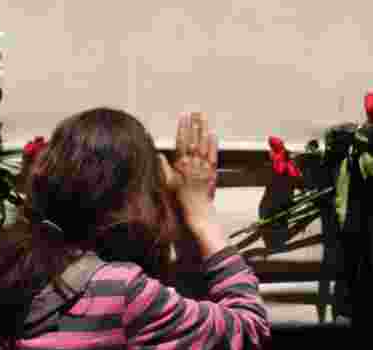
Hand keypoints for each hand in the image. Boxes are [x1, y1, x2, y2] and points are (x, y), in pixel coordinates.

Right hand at [159, 113, 226, 259]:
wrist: (196, 215)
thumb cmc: (180, 202)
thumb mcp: (166, 185)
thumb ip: (163, 168)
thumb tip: (159, 154)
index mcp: (180, 166)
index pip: (181, 142)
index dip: (182, 128)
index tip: (183, 116)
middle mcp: (193, 164)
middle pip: (194, 140)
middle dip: (194, 124)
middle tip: (196, 111)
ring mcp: (204, 168)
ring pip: (204, 145)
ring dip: (203, 130)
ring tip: (203, 117)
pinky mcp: (212, 173)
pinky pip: (213, 156)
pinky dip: (213, 144)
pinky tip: (213, 134)